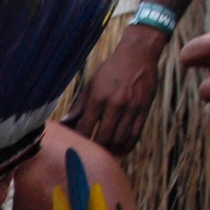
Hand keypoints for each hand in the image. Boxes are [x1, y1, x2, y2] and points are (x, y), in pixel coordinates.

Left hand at [64, 27, 163, 153]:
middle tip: (91, 155)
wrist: (139, 54)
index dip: (80, 141)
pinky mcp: (144, 110)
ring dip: (111, 150)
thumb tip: (65, 123)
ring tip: (105, 154)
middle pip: (103, 137)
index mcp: (98, 97)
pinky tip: (120, 150)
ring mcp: (131, 108)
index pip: (86, 127)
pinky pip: (135, 135)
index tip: (76, 146)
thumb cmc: (111, 70)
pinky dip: (127, 146)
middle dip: (96, 149)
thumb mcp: (91, 83)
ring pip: (120, 139)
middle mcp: (115, 104)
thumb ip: (79, 105)